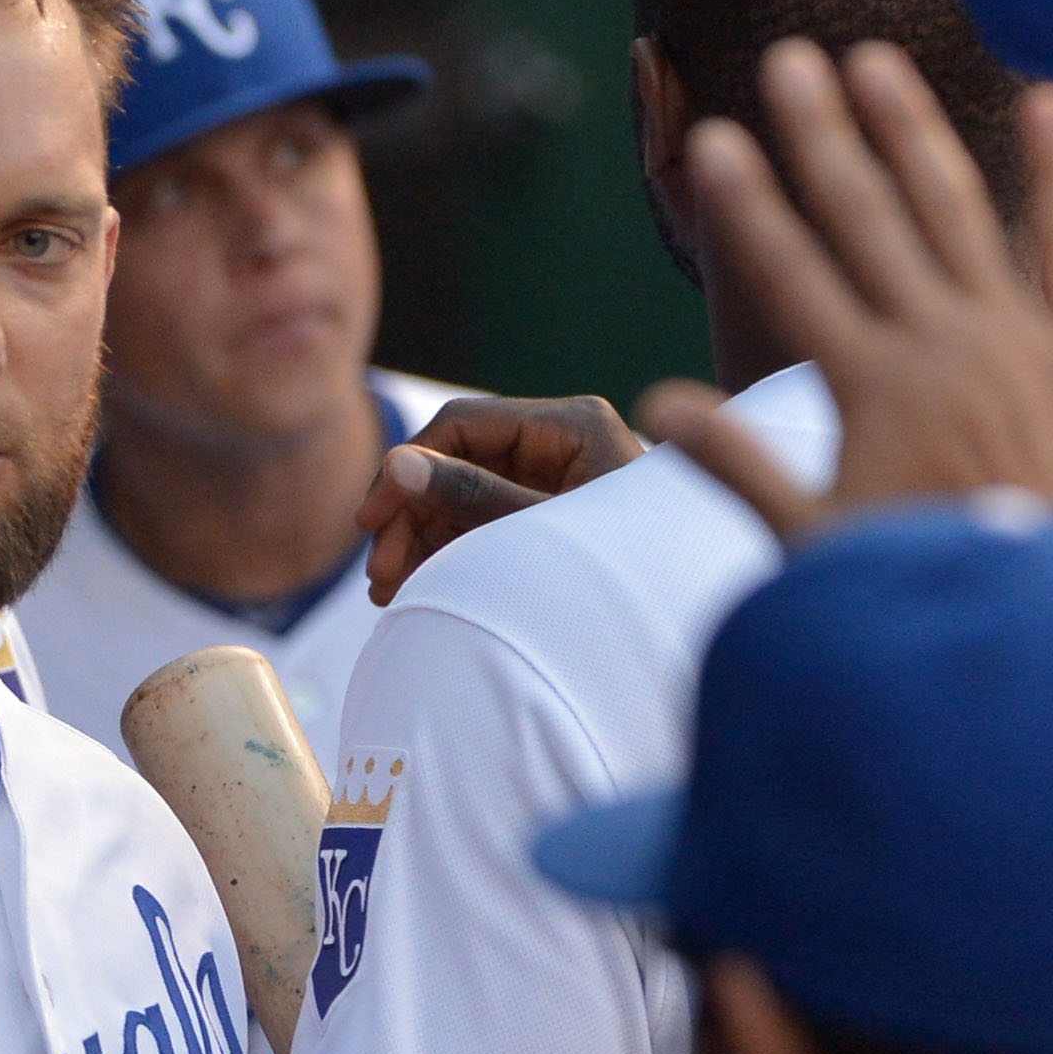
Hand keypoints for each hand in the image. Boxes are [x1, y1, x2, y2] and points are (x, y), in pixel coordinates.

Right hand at [355, 393, 639, 602]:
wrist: (682, 627)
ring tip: (389, 592)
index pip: (463, 425)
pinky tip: (415, 587)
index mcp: (571, 425)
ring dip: (420, 540)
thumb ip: (473, 497)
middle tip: (380, 574)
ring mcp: (552, 481)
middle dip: (411, 516)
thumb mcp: (542, 531)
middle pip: (456, 461)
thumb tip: (397, 463)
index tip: (370, 520)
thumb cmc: (628, 572)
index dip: (406, 466)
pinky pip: (480, 525)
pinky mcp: (543, 518)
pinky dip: (446, 554)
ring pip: (461, 497)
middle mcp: (559, 444)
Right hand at [637, 42, 1052, 541]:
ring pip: (953, 209)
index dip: (749, 205)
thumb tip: (661, 403)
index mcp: (869, 385)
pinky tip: (1047, 97)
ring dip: (912, 131)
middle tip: (791, 63)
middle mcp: (938, 342)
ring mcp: (1017, 337)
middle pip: (865, 218)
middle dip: (822, 136)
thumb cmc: (927, 594)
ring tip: (877, 62)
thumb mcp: (818, 543)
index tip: (716, 142)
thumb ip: (742, 465)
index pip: (791, 273)